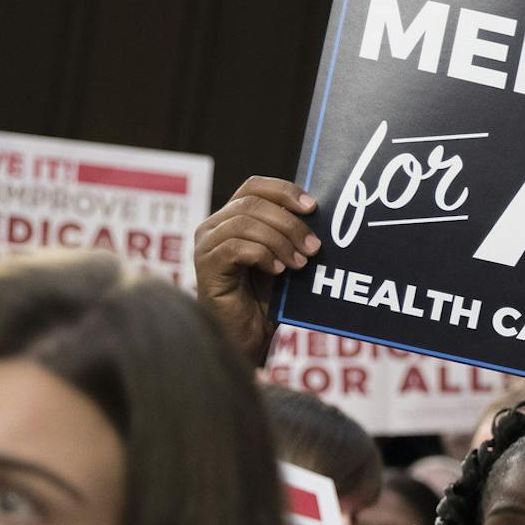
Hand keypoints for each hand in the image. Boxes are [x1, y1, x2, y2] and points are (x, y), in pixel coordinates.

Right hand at [193, 177, 321, 363]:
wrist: (247, 337)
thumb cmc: (265, 300)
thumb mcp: (282, 259)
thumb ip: (291, 236)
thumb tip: (319, 215)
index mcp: (231, 218)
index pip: (254, 186)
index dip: (284, 191)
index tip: (312, 207)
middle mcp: (213, 226)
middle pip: (252, 203)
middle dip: (290, 223)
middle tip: (315, 247)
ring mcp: (206, 245)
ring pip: (245, 223)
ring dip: (280, 241)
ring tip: (300, 264)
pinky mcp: (205, 266)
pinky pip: (236, 247)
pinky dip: (263, 255)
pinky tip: (279, 271)